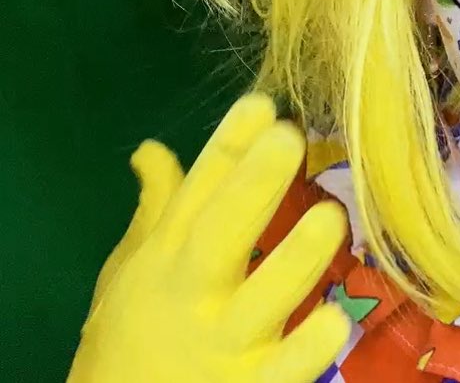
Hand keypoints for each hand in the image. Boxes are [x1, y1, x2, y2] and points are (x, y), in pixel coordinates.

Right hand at [68, 94, 350, 381]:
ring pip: (264, 299)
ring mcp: (223, 346)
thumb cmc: (126, 348)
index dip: (228, 148)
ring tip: (331, 217)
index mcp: (165, 261)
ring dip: (296, 259)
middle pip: (221, 234)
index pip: (196, 194)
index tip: (261, 103)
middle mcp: (193, 296)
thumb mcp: (127, 277)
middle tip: (288, 137)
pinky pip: (283, 370)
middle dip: (251, 186)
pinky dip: (306, 348)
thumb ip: (154, 211)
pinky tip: (333, 321)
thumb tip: (152, 149)